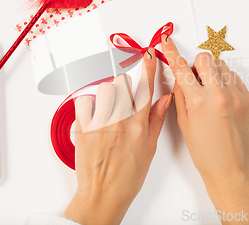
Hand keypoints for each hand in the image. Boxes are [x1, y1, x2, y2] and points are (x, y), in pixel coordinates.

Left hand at [63, 48, 171, 224]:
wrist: (104, 194)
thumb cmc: (127, 176)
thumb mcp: (149, 148)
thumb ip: (156, 120)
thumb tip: (164, 99)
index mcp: (139, 125)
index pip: (146, 87)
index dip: (148, 66)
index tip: (148, 54)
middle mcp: (120, 120)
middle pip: (121, 83)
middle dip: (123, 87)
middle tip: (121, 102)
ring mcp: (100, 123)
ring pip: (104, 88)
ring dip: (106, 94)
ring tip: (106, 110)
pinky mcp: (83, 127)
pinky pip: (84, 101)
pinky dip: (88, 104)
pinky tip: (92, 116)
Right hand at [161, 35, 248, 223]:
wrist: (232, 170)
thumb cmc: (206, 153)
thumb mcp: (184, 124)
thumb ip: (181, 95)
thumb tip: (180, 77)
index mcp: (199, 102)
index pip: (181, 67)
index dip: (172, 51)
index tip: (167, 41)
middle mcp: (220, 95)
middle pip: (205, 58)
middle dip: (196, 64)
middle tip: (194, 79)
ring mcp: (237, 96)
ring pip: (222, 66)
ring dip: (212, 72)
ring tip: (209, 92)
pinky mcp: (248, 100)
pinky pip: (235, 78)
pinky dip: (225, 82)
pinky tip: (221, 99)